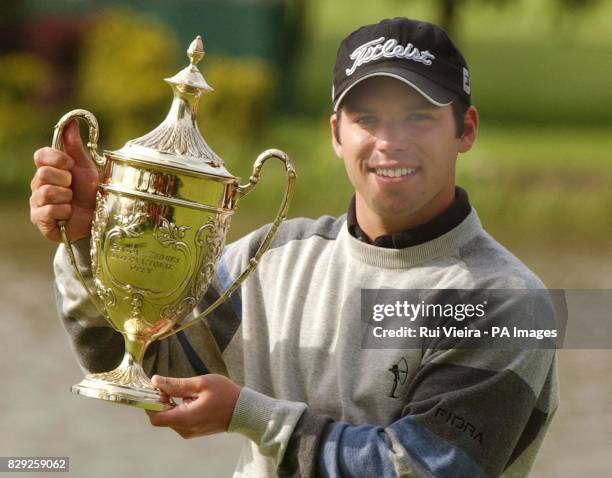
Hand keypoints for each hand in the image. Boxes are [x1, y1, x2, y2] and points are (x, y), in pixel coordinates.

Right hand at [30, 120, 98, 241]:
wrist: (97, 218)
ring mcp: (37, 202)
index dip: (57, 159)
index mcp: (48, 169)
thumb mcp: (86, 167)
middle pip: (43, 174)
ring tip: (73, 201)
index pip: (40, 155)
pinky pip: (48, 211)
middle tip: (73, 188)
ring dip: (67, 198)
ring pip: (46, 192)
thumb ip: (75, 146)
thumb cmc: (91, 192)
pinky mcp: (39, 219)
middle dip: (66, 181)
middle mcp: (38, 184)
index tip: (71, 165)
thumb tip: (71, 121)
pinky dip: (64, 212)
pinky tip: (69, 213)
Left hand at [146, 374, 240, 438]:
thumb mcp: (201, 384)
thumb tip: (155, 381)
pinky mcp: (194, 429)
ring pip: (169, 417)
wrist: (244, 411)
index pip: (154, 416)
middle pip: (161, 416)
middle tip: (170, 384)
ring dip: (170, 403)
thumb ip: (176, 384)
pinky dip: (178, 407)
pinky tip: (190, 397)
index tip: (158, 387)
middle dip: (161, 400)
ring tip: (186, 389)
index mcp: (185, 418)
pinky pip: (178, 419)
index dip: (151, 401)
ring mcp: (189, 431)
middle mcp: (184, 429)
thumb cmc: (225, 395)